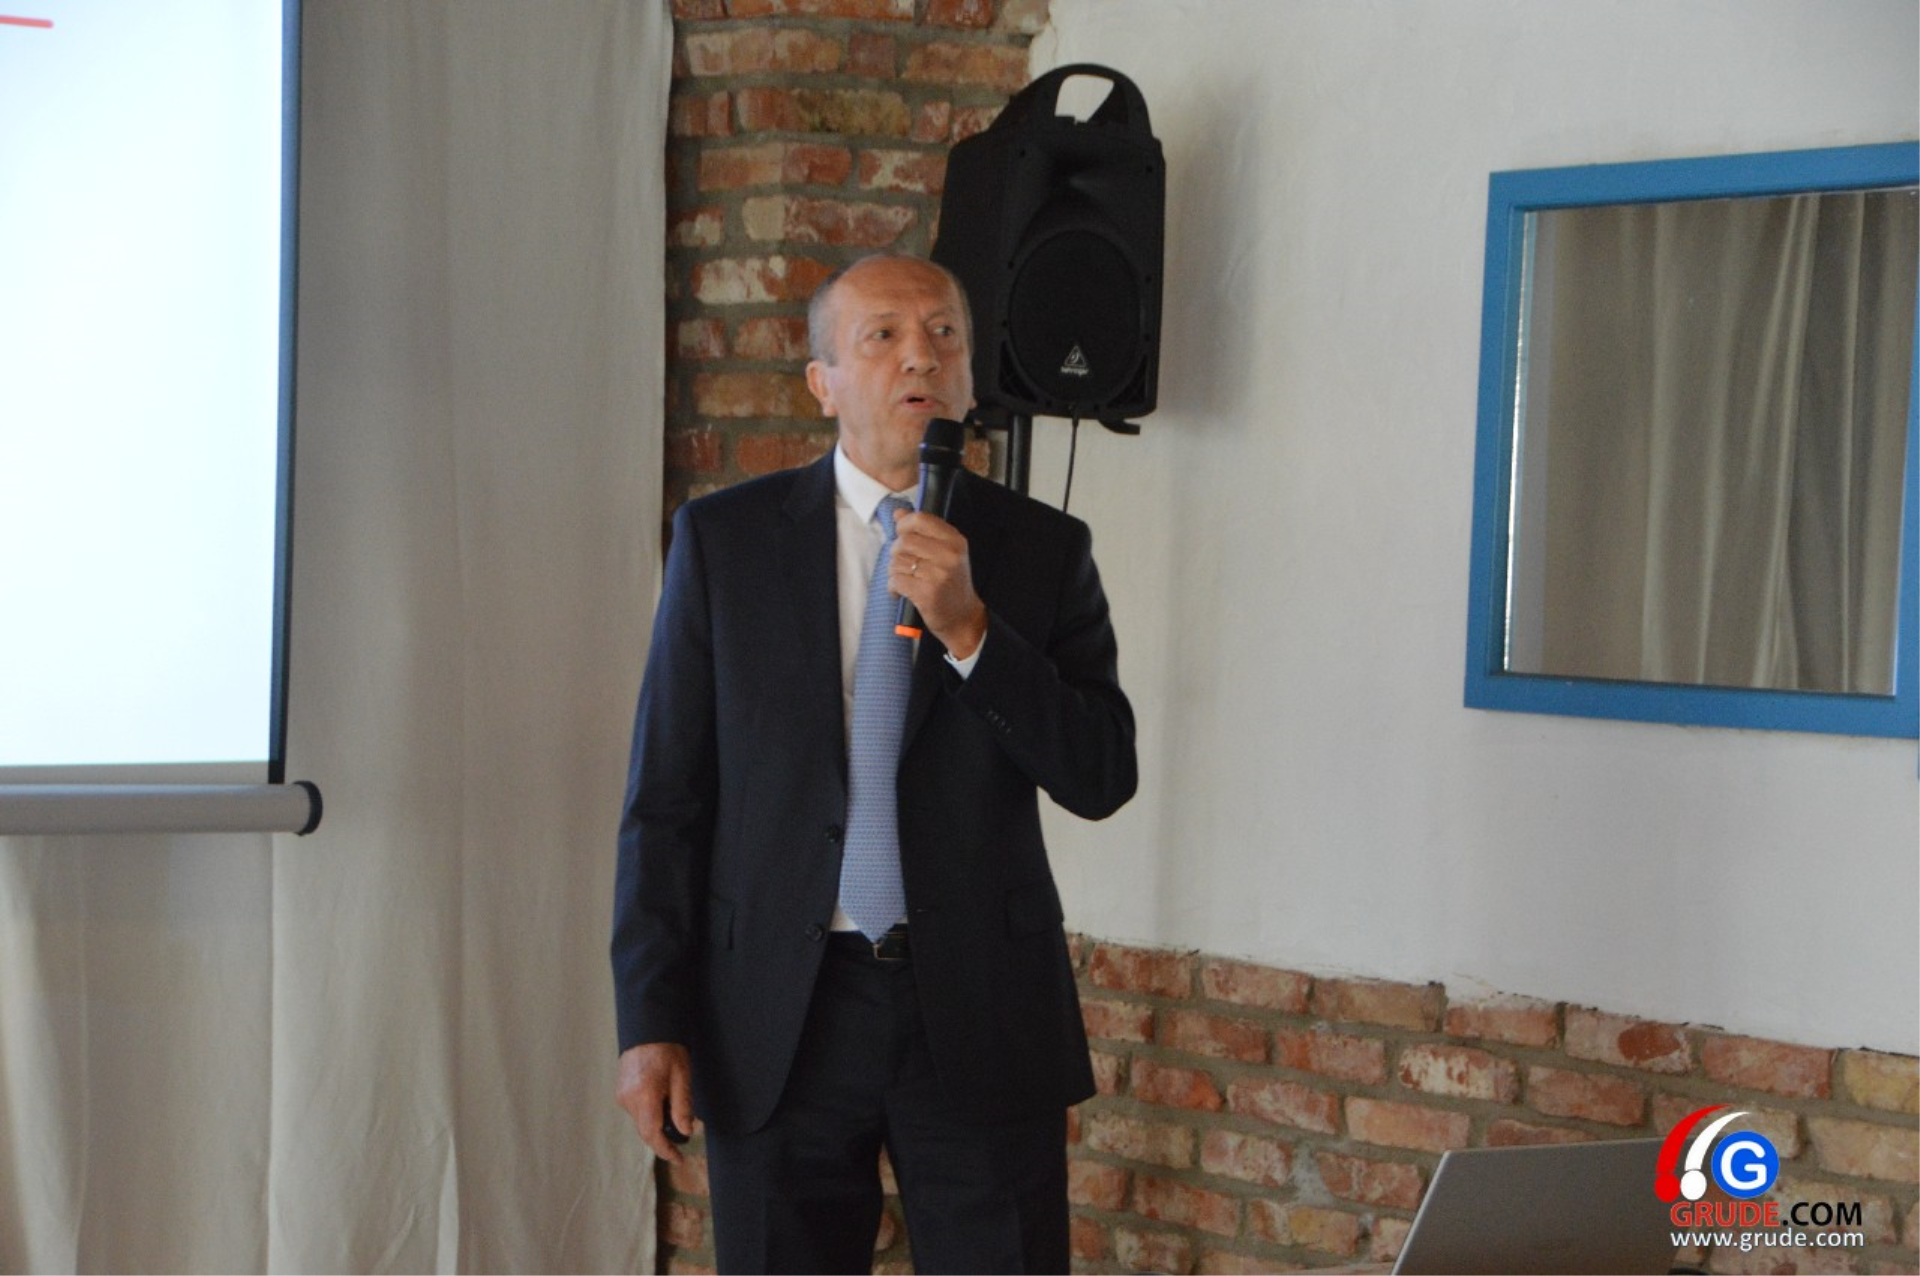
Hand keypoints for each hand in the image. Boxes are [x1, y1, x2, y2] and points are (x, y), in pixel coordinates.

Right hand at [616, 1042, 698, 1163]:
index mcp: (645, 1095)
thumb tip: (686, 1132)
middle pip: (645, 1131)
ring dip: (656, 1125)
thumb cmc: (668, 1050)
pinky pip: (636, 1112)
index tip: (678, 1158)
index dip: (665, 1150)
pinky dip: (649, 1114)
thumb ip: (683, 1106)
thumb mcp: (682, 1077)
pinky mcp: (620, 1092)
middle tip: (680, 1144)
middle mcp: (629, 1099)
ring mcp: (622, 1096)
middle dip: (662, 1140)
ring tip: (673, 1112)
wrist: (647, 1029)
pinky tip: (661, 1103)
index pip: (652, 1134)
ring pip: (640, 1122)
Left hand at [889, 508, 987, 658]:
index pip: (921, 519)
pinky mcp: (926, 593)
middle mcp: (949, 555)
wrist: (962, 617)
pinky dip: (893, 587)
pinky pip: (895, 580)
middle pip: (904, 540)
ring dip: (894, 571)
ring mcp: (938, 574)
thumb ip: (922, 531)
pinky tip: (900, 592)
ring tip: (905, 579)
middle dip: (896, 552)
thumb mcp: (945, 553)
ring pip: (897, 561)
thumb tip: (898, 513)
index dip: (904, 525)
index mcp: (955, 541)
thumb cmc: (951, 583)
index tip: (901, 534)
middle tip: (903, 564)